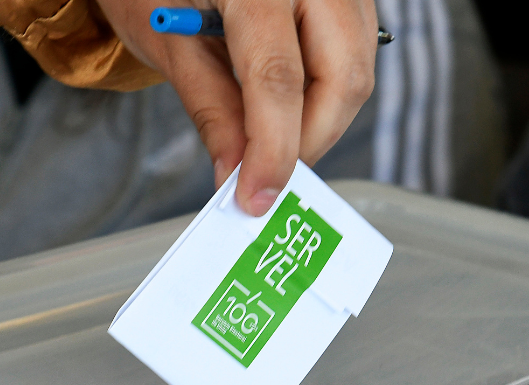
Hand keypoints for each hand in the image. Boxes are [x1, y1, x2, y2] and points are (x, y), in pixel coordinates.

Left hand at [95, 0, 377, 215]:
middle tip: (268, 178)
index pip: (278, 77)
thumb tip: (236, 172)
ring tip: (272, 140)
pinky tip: (288, 107)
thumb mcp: (172, 45)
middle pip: (342, 78)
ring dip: (319, 121)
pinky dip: (326, 94)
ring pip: (357, 71)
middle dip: (308, 141)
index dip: (272, 149)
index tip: (257, 196)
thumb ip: (211, 110)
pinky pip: (356, 55)